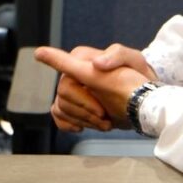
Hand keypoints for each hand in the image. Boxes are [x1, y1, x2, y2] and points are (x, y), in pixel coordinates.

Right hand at [36, 44, 155, 128]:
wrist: (143, 101)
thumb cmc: (139, 78)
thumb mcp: (134, 60)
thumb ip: (117, 55)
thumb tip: (97, 63)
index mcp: (83, 58)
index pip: (65, 65)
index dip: (57, 64)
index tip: (39, 54)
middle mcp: (74, 72)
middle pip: (64, 93)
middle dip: (85, 108)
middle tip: (104, 115)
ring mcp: (74, 91)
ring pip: (62, 106)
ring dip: (83, 119)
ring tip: (104, 122)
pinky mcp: (75, 107)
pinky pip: (58, 115)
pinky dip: (67, 124)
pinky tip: (80, 128)